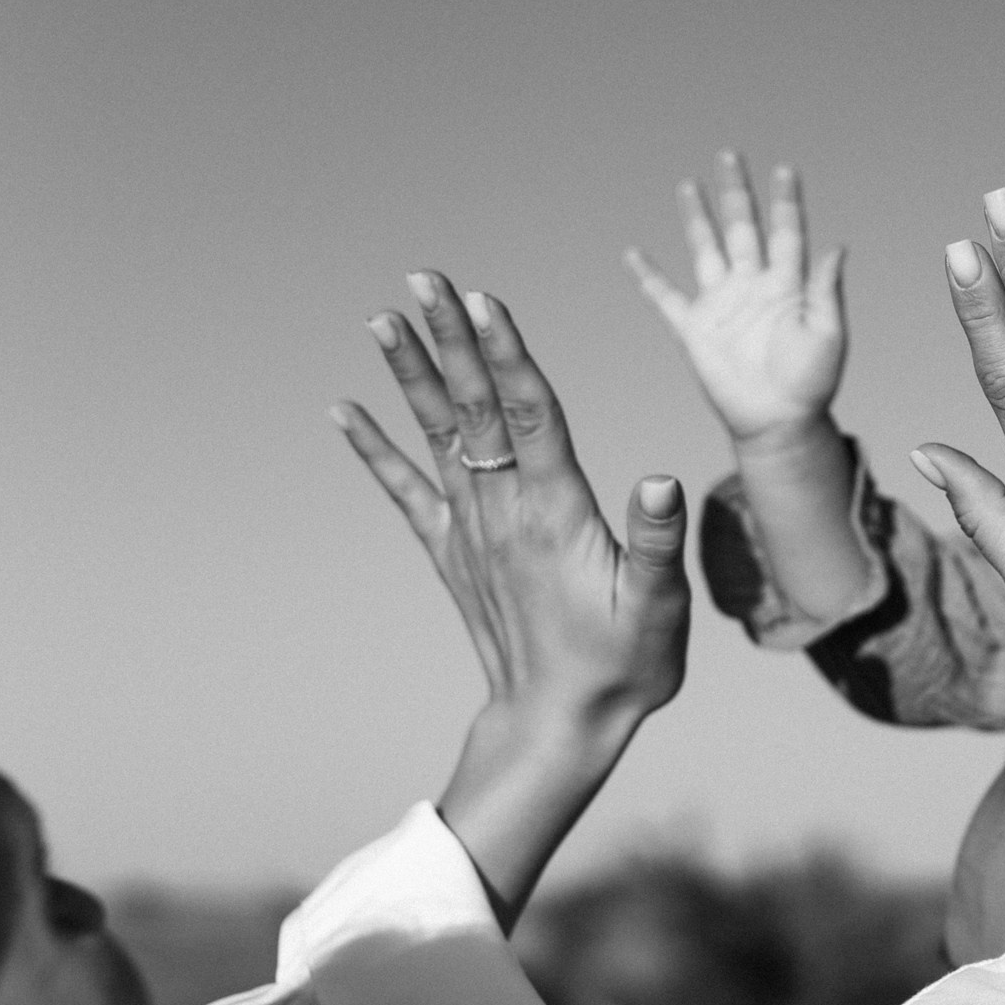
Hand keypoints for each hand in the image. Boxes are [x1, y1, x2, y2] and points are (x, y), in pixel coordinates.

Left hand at [334, 271, 691, 919]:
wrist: (560, 726)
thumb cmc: (624, 666)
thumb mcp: (659, 608)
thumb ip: (657, 543)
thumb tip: (659, 480)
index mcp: (555, 513)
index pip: (528, 415)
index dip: (506, 354)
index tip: (481, 299)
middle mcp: (503, 512)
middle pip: (476, 407)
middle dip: (451, 339)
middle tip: (424, 278)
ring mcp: (472, 531)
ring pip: (439, 435)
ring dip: (413, 373)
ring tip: (384, 317)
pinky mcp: (454, 553)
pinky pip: (407, 491)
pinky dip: (374, 449)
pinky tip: (344, 410)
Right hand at [628, 151, 846, 449]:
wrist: (779, 422)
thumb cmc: (811, 382)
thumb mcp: (827, 334)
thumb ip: (827, 290)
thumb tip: (837, 246)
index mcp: (788, 285)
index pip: (786, 232)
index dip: (786, 201)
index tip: (785, 169)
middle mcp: (753, 286)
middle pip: (742, 227)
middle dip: (735, 192)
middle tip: (729, 154)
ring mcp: (722, 304)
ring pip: (706, 249)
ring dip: (696, 217)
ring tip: (688, 184)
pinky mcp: (694, 329)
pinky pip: (665, 297)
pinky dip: (648, 276)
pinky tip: (633, 253)